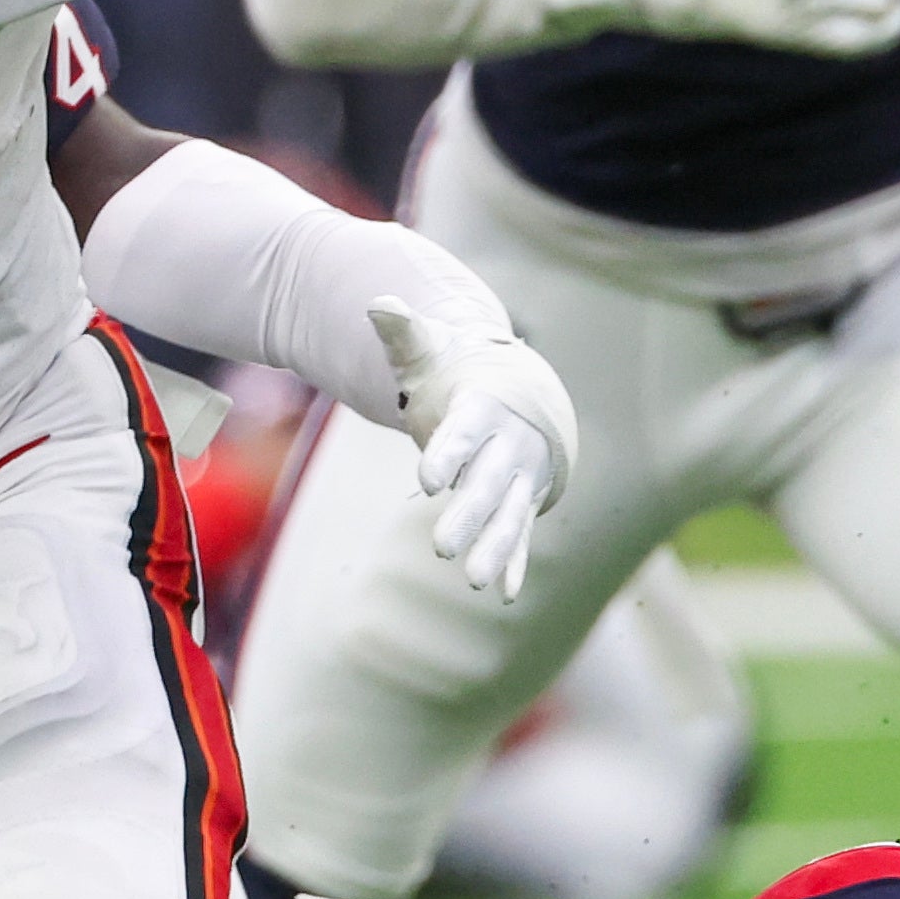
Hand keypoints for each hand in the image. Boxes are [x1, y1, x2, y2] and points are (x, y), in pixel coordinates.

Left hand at [374, 297, 573, 600]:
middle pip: (487, 483)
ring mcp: (519, 476)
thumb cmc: (461, 370)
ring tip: (476, 582)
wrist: (521, 388)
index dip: (448, 454)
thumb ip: (404, 334)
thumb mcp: (433, 349)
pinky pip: (520, 534)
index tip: (429, 480)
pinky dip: (514, 561)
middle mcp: (508, 446)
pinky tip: (506, 594)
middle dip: (468, 515)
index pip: (465, 432)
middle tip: (440, 546)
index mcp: (483, 409)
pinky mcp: (522, 500)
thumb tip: (378, 304)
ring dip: (495, 548)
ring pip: (508, 516)